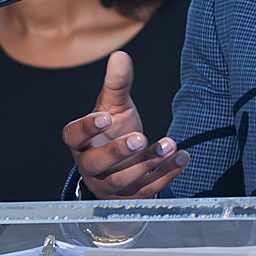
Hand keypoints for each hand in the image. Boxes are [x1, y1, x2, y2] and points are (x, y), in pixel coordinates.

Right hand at [61, 52, 188, 197]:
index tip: (104, 117)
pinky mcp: (130, 199)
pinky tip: (182, 158)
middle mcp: (91, 167)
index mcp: (81, 143)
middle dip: (118, 152)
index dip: (86, 128)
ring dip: (148, 163)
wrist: (124, 165)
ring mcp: (109, 186)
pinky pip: (147, 191)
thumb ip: (116, 85)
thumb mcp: (115, 108)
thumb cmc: (113, 132)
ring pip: (123, 181)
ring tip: (170, 144)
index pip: (73, 136)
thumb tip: (120, 56)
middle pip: (96, 164)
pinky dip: (166, 175)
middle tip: (140, 137)